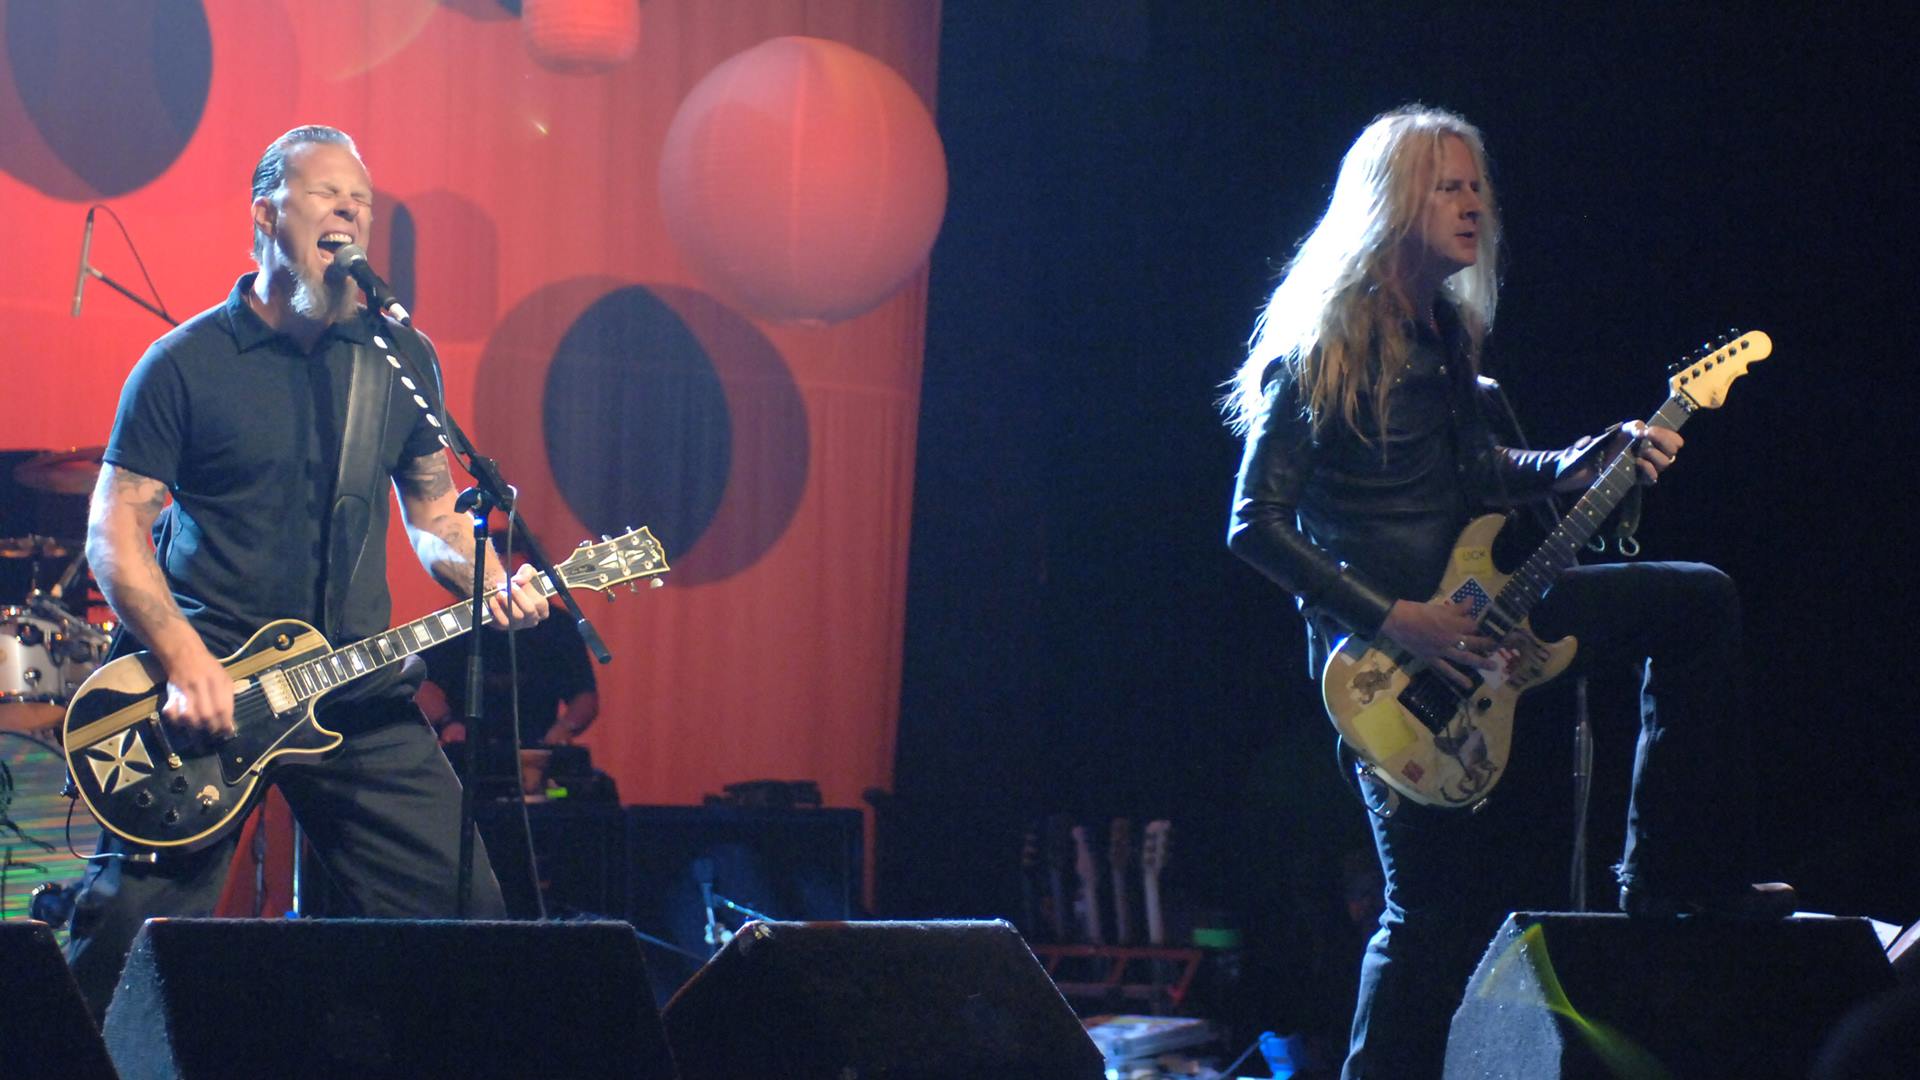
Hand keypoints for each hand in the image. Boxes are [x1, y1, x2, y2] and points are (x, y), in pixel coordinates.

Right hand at [161, 644, 236, 736]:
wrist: (184, 653)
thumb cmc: (208, 667)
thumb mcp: (224, 677)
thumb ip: (228, 697)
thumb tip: (229, 722)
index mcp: (218, 681)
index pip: (223, 708)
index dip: (225, 724)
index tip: (226, 733)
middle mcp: (202, 685)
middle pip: (207, 715)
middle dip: (211, 728)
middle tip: (213, 732)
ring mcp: (185, 689)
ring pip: (190, 716)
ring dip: (195, 727)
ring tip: (200, 728)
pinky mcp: (171, 692)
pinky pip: (171, 712)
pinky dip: (176, 720)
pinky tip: (182, 722)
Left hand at [488, 562, 549, 629]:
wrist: (502, 590)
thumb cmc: (519, 583)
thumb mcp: (527, 573)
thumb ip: (527, 573)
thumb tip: (520, 580)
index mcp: (541, 609)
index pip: (541, 605)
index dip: (532, 593)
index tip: (521, 583)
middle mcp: (531, 619)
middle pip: (529, 611)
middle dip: (519, 597)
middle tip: (509, 587)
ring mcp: (518, 624)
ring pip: (517, 617)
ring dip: (507, 603)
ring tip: (500, 592)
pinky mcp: (504, 627)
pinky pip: (503, 622)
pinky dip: (497, 610)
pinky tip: (493, 600)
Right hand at [1380, 596, 1500, 689]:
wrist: (1397, 621)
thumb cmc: (1416, 611)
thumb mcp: (1438, 607)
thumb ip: (1456, 607)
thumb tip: (1471, 600)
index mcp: (1452, 622)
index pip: (1471, 624)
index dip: (1475, 623)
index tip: (1475, 624)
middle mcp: (1451, 638)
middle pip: (1473, 641)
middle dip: (1485, 643)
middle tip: (1496, 645)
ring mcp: (1442, 650)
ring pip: (1465, 657)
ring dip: (1481, 662)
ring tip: (1493, 666)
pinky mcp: (1432, 659)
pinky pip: (1447, 670)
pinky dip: (1458, 678)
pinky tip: (1469, 685)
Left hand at [1608, 420, 1682, 484]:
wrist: (1611, 455)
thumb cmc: (1626, 441)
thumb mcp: (1629, 429)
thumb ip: (1636, 426)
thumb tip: (1641, 432)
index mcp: (1664, 444)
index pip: (1677, 441)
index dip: (1667, 435)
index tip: (1650, 430)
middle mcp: (1663, 457)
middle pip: (1673, 451)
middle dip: (1661, 440)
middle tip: (1646, 435)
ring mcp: (1656, 468)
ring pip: (1664, 462)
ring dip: (1652, 453)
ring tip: (1639, 451)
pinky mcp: (1646, 479)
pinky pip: (1653, 476)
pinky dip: (1646, 467)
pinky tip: (1637, 461)